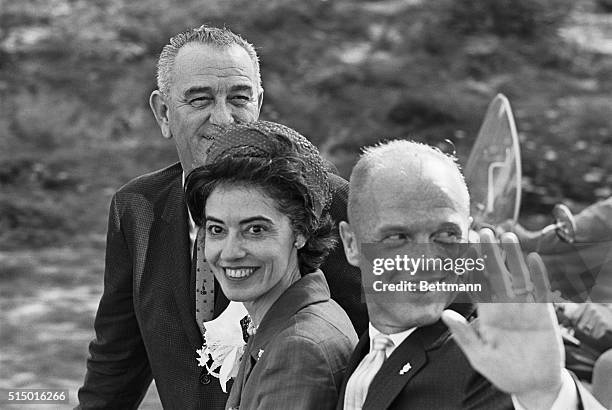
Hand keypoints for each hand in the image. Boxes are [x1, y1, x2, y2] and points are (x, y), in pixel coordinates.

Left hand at [442, 228, 563, 409]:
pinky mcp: (543, 314)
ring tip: (507, 236)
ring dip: (512, 257)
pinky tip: (533, 259)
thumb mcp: (479, 356)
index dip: (471, 267)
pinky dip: (538, 276)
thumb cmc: (502, 370)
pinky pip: (540, 292)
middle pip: (496, 274)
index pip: (477, 285)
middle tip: (482, 231)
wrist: (532, 384)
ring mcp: (523, 309)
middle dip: (489, 254)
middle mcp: (504, 306)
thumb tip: (445, 315)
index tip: (463, 248)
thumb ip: (464, 335)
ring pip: (518, 277)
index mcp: (486, 314)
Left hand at [565, 303, 611, 339]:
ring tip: (593, 328)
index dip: (573, 323)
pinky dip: (596, 335)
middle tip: (586, 327)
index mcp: (585, 304)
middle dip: (582, 329)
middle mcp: (592, 308)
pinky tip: (598, 330)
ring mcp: (599, 315)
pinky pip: (595, 335)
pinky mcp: (604, 323)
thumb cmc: (595, 315)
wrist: (611, 317)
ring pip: (587, 332)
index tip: (576, 323)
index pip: (573, 317)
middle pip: (579, 326)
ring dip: (589, 333)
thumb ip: (574, 312)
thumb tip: (561, 310)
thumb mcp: (586, 310)